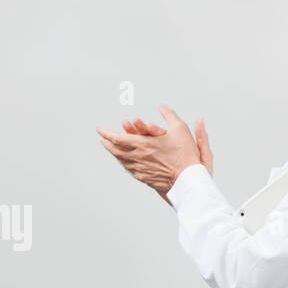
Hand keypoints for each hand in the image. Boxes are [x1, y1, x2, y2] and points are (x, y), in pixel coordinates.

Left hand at [97, 105, 211, 201]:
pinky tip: (123, 160)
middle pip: (115, 150)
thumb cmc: (186, 155)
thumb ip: (169, 115)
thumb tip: (162, 107)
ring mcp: (139, 169)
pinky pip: (128, 168)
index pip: (117, 139)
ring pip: (121, 160)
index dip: (106, 133)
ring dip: (113, 152)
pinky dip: (123, 162)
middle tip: (102, 138)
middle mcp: (138, 157)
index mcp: (143, 145)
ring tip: (110, 147)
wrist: (188, 180)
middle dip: (106, 143)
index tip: (100, 130)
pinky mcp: (144, 177)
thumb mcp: (180, 129)